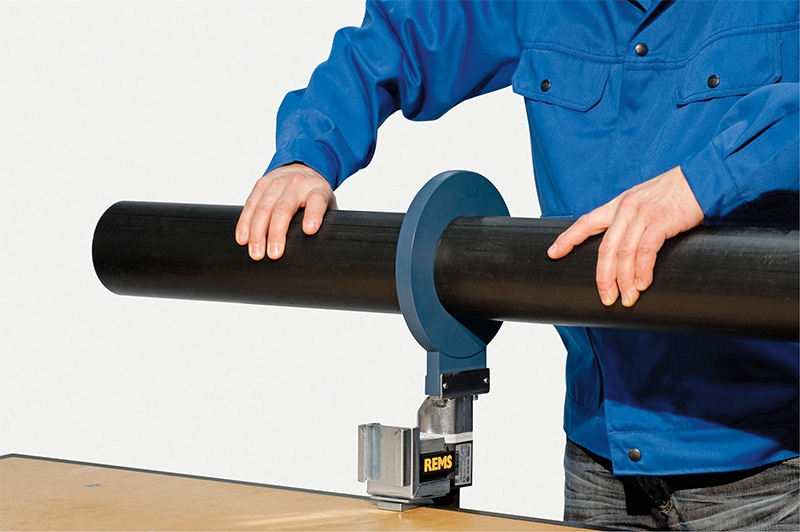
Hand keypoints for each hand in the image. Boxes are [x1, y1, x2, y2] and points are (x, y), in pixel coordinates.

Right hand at [236, 163, 336, 259]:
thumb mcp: (328, 204)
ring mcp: (276, 183)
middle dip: (277, 233)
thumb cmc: (315, 193)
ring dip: (257, 233)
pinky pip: (250, 205)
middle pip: (284, 208)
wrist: (302, 167)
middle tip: (274, 254)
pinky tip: (243, 239)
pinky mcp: (261, 184)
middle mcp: (296, 184)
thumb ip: (328, 222)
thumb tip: (328, 248)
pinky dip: (245, 223)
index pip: (317, 201)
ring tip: (257, 253)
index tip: (309, 230)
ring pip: (263, 208)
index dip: (313, 215)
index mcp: (317, 190)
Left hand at [547, 166, 703, 306]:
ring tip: (627, 298)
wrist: (702, 179)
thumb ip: (631, 220)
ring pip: (623, 254)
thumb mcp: (644, 201)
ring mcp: (642, 215)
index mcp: (618, 204)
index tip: (553, 253)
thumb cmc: (674, 194)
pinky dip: (643, 271)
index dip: (567, 239)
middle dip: (603, 277)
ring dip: (623, 280)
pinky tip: (643, 284)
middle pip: (605, 249)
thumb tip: (623, 249)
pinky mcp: (661, 221)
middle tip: (605, 298)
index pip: (585, 222)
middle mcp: (625, 208)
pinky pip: (645, 251)